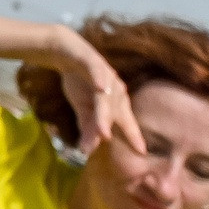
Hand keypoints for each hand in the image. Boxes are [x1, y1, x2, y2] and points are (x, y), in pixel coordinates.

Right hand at [61, 37, 144, 157]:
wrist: (67, 54)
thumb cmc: (80, 83)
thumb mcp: (83, 109)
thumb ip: (87, 127)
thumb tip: (86, 151)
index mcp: (116, 103)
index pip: (125, 122)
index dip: (132, 136)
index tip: (141, 153)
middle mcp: (116, 90)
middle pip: (115, 112)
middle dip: (114, 129)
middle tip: (113, 145)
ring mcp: (106, 76)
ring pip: (105, 98)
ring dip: (104, 114)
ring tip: (102, 131)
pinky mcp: (92, 62)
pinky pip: (97, 72)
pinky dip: (99, 80)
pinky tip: (100, 88)